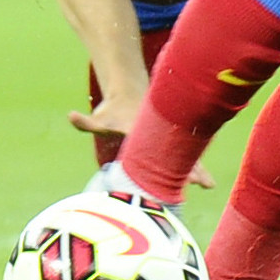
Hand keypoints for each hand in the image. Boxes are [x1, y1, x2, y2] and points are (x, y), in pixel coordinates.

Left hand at [66, 97, 214, 187]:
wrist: (131, 94)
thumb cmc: (113, 112)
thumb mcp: (100, 119)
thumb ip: (86, 122)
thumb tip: (70, 116)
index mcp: (142, 131)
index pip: (153, 146)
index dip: (161, 156)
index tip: (167, 165)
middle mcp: (159, 135)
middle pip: (175, 152)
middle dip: (188, 165)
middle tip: (201, 181)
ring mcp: (167, 139)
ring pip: (185, 156)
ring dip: (196, 169)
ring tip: (209, 185)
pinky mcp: (171, 144)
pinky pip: (186, 157)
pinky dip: (195, 168)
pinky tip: (207, 183)